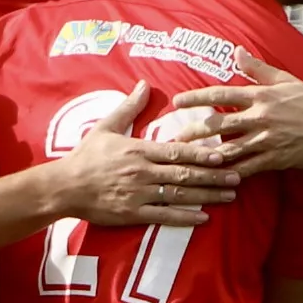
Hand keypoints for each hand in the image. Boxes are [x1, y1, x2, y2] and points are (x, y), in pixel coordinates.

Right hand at [45, 83, 241, 226]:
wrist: (64, 187)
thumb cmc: (85, 156)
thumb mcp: (105, 127)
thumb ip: (128, 107)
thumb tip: (144, 84)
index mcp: (139, 150)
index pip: (176, 151)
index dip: (201, 154)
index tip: (222, 154)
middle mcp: (143, 172)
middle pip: (184, 175)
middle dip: (213, 176)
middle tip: (238, 176)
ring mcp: (139, 195)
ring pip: (179, 195)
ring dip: (207, 196)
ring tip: (229, 195)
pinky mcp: (133, 214)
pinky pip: (163, 216)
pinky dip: (185, 217)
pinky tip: (204, 218)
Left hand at [162, 60, 302, 172]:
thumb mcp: (286, 80)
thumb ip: (258, 69)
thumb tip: (236, 52)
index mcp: (262, 95)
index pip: (222, 94)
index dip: (197, 97)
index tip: (177, 102)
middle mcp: (261, 117)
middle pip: (218, 125)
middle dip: (192, 132)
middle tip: (171, 138)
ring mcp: (267, 140)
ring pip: (228, 149)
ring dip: (205, 155)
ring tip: (185, 160)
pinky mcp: (274, 159)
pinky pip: (246, 168)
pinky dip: (229, 174)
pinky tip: (212, 178)